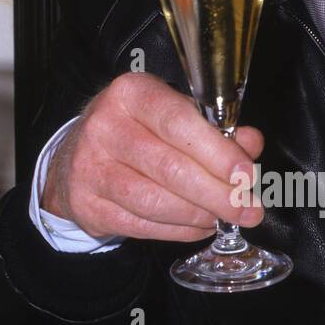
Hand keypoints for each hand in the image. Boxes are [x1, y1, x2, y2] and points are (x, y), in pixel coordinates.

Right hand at [40, 72, 263, 241]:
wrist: (74, 157)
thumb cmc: (135, 130)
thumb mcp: (170, 115)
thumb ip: (212, 128)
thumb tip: (250, 144)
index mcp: (130, 93)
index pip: (177, 122)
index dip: (216, 151)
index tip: (246, 173)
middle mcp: (104, 126)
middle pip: (169, 167)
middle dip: (218, 193)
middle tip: (248, 209)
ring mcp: (90, 167)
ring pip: (155, 201)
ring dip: (199, 214)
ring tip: (224, 217)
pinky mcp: (88, 204)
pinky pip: (142, 226)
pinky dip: (179, 230)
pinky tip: (198, 225)